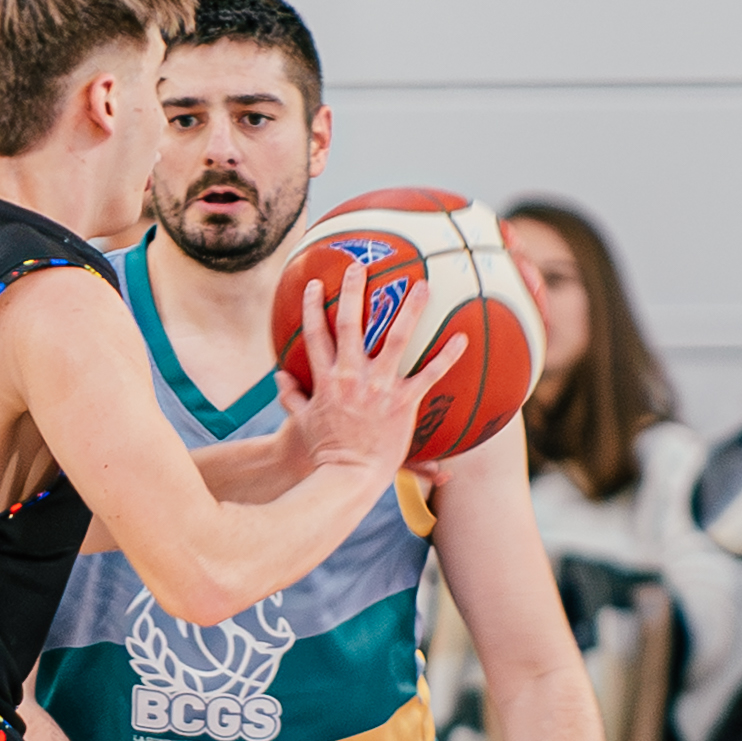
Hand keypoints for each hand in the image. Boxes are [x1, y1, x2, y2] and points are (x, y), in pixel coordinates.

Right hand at [280, 270, 458, 477]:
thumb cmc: (322, 451)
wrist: (346, 476)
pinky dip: (447, 355)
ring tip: (421, 285)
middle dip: (353, 290)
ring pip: (396, 338)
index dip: (313, 306)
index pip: (315, 334)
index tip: (316, 284)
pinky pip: (429, 374)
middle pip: (350, 324)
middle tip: (359, 265)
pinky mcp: (402, 402)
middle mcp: (351, 376)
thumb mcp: (301, 421)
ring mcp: (378, 387)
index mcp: (326, 379)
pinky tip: (462, 337)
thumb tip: (279, 377)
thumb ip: (291, 396)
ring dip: (409, 308)